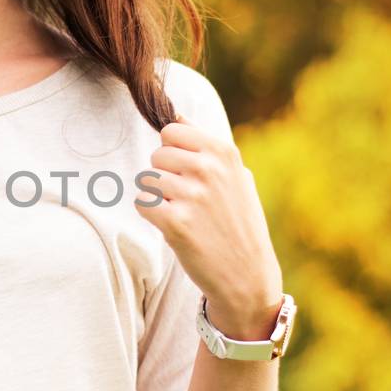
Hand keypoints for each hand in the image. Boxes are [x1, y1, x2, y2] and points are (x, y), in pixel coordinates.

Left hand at [135, 112, 283, 332]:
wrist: (247, 274)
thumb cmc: (238, 221)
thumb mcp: (236, 176)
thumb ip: (206, 145)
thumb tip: (176, 116)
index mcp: (223, 152)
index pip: (171, 131)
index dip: (173, 153)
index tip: (187, 173)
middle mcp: (208, 169)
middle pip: (156, 155)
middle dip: (164, 176)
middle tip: (185, 200)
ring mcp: (191, 196)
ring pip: (146, 180)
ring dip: (158, 198)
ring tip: (182, 213)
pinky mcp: (175, 223)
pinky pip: (142, 204)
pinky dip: (152, 215)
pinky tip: (174, 226)